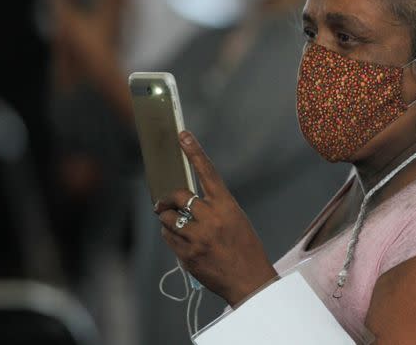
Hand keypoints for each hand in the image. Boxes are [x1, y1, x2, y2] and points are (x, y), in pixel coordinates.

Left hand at [154, 131, 277, 304]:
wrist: (248, 280)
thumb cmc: (245, 248)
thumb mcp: (236, 220)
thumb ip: (214, 208)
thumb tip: (188, 201)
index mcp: (227, 206)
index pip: (208, 172)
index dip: (195, 152)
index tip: (182, 135)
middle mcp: (211, 218)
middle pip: (178, 196)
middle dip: (169, 199)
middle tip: (166, 202)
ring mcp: (197, 236)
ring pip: (167, 217)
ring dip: (167, 218)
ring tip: (174, 223)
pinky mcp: (187, 254)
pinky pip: (167, 236)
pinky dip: (169, 234)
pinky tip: (179, 238)